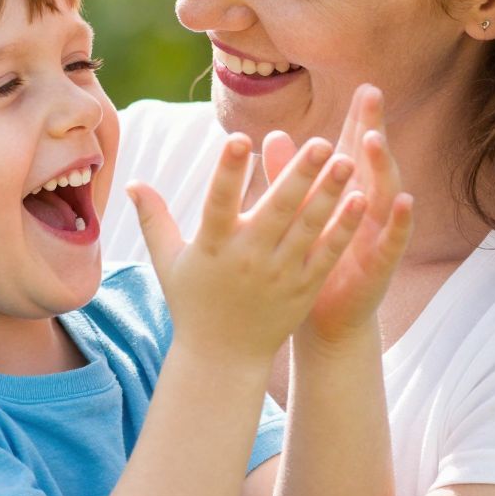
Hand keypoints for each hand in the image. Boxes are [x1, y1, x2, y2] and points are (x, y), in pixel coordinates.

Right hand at [128, 134, 365, 363]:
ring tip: (347, 160)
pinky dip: (344, 228)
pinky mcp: (303, 289)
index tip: (240, 137)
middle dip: (299, 175)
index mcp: (212, 247)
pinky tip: (362, 200)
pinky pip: (326, 253)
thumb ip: (154, 220)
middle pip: (276, 210)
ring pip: (308, 228)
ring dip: (329, 194)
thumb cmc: (193, 303)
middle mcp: (247, 259)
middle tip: (322, 142)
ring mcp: (279, 275)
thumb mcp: (168, 263)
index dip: (229, 171)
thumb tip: (133, 182)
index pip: (219, 202)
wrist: (223, 358)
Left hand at [262, 85, 413, 346]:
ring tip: (374, 140)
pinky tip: (406, 200)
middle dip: (374, 129)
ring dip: (381, 167)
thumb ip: (287, 178)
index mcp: (345, 195)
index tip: (364, 88)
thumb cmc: (309, 263)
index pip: (354, 150)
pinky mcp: (381, 265)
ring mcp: (376, 235)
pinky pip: (394, 240)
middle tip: (373, 96)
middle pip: (373, 163)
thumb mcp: (296, 218)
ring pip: (384, 194)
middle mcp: (367, 209)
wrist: (322, 320)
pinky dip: (401, 221)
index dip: (360, 121)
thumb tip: (272, 135)